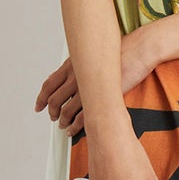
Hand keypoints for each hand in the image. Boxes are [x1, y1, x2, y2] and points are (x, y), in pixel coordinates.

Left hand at [34, 25, 161, 136]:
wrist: (138, 49)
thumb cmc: (121, 51)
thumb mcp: (94, 54)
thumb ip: (81, 65)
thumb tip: (73, 73)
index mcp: (72, 65)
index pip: (49, 84)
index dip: (41, 97)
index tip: (39, 105)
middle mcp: (76, 76)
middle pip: (54, 99)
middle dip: (51, 111)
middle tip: (52, 117)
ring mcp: (87, 88)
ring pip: (66, 110)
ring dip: (62, 120)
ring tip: (63, 126)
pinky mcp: (100, 98)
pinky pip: (82, 117)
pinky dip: (75, 126)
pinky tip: (75, 130)